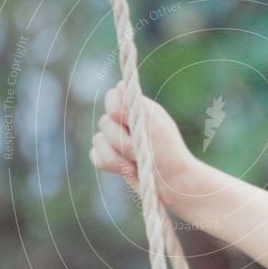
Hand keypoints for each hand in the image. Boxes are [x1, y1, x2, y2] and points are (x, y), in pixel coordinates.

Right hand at [89, 81, 196, 201]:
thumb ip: (135, 105)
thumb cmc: (167, 152)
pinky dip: (110, 163)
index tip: (131, 122)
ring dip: (118, 155)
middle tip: (141, 149)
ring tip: (137, 163)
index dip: (117, 110)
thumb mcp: (154, 123)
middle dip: (122, 139)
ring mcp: (116, 141)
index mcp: (137, 109)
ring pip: (98, 141)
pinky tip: (126, 169)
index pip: (111, 97)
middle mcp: (125, 122)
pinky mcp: (111, 159)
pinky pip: (95, 156)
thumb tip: (120, 84)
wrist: (171, 183)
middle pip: (104, 122)